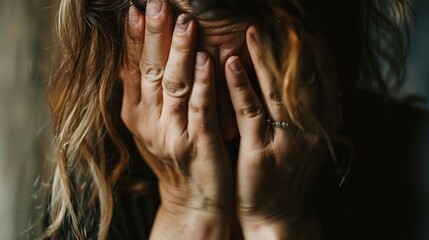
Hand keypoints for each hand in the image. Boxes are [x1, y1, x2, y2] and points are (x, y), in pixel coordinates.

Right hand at [120, 3, 231, 238]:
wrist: (192, 199)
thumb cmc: (175, 158)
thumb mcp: (152, 127)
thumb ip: (145, 96)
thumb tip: (136, 57)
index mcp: (136, 114)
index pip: (132, 69)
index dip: (133, 38)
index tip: (135, 10)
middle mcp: (149, 121)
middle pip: (150, 71)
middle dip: (154, 36)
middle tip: (157, 3)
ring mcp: (172, 133)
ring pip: (174, 85)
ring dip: (179, 53)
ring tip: (185, 23)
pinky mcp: (197, 143)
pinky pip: (200, 108)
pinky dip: (202, 84)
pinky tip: (206, 60)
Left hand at [224, 26, 339, 238]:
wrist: (277, 211)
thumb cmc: (287, 167)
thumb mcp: (305, 134)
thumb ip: (306, 102)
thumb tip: (299, 62)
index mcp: (326, 119)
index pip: (323, 71)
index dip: (311, 42)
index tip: (297, 21)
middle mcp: (313, 127)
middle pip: (302, 75)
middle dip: (288, 42)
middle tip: (275, 16)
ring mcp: (288, 140)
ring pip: (277, 90)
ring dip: (264, 58)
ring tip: (251, 30)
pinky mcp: (261, 152)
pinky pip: (250, 112)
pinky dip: (240, 86)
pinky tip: (230, 63)